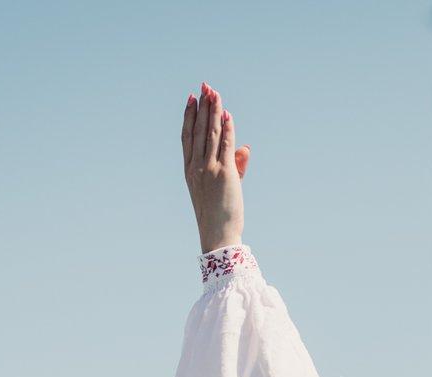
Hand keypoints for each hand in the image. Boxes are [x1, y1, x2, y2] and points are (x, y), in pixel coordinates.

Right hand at [183, 83, 250, 252]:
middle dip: (202, 106)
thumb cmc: (219, 215)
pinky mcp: (224, 173)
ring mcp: (209, 169)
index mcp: (189, 170)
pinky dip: (226, 128)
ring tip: (215, 93)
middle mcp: (196, 167)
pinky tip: (227, 114)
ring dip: (213, 111)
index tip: (192, 98)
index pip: (187, 136)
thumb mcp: (224, 186)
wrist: (218, 234)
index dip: (188, 116)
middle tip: (205, 86)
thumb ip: (235, 164)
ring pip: (209, 134)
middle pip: (197, 130)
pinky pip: (224, 145)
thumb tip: (244, 147)